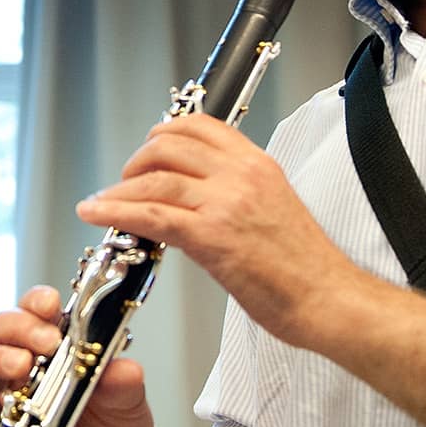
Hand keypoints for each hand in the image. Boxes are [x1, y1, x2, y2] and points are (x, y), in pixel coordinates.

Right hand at [0, 285, 163, 426]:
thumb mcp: (131, 403)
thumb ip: (125, 385)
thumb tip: (122, 370)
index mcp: (62, 345)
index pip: (40, 310)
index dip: (39, 302)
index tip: (51, 306)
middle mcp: (33, 364)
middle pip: (6, 329)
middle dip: (21, 328)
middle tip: (45, 343)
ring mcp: (14, 393)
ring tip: (22, 369)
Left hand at [73, 113, 365, 346]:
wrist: (330, 299)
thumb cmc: (307, 268)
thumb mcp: (274, 209)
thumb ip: (236, 195)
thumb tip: (195, 199)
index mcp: (259, 165)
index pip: (201, 126)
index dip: (165, 132)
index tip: (148, 147)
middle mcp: (241, 176)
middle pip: (169, 147)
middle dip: (136, 161)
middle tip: (124, 180)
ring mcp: (226, 204)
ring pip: (155, 178)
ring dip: (119, 189)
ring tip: (104, 200)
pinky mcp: (212, 237)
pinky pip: (152, 215)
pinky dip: (116, 210)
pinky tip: (95, 212)